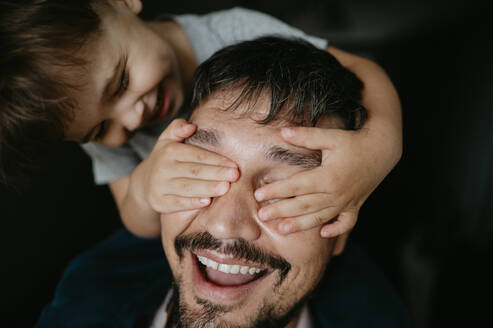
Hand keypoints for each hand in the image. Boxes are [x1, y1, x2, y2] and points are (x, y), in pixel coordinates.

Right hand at [132, 119, 238, 213]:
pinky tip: (207, 202)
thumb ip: (178, 128)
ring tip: (225, 188)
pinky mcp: (159, 202)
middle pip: (194, 171)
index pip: (196, 155)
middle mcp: (162, 168)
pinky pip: (177, 203)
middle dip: (216, 173)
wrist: (145, 183)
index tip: (234, 165)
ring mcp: (159, 186)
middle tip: (235, 176)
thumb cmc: (166, 159)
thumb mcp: (168, 140)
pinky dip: (192, 203)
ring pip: (187, 187)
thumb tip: (191, 126)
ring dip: (208, 188)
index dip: (216, 160)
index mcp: (169, 151)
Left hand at [255, 126, 392, 254]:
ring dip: (301, 225)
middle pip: (304, 205)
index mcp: (328, 176)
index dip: (276, 190)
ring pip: (320, 217)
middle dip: (281, 211)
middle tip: (261, 216)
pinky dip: (336, 230)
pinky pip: (346, 223)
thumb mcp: (331, 136)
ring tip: (282, 229)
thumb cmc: (354, 141)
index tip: (258, 195)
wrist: (383, 149)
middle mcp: (337, 193)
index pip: (296, 186)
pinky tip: (323, 234)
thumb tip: (283, 132)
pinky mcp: (355, 206)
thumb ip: (307, 136)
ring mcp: (347, 202)